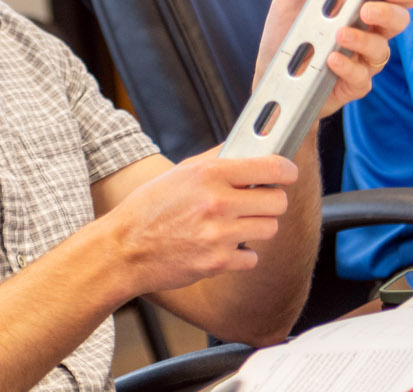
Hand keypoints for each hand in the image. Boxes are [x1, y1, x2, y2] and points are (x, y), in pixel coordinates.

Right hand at [106, 151, 297, 294]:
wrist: (124, 250)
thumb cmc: (149, 209)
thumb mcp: (180, 173)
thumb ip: (216, 160)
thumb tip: (248, 149)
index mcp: (209, 174)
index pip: (270, 166)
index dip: (286, 170)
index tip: (288, 174)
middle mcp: (217, 202)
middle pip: (277, 201)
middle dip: (271, 201)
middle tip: (257, 202)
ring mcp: (219, 235)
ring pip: (269, 228)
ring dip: (257, 227)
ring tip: (236, 225)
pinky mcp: (217, 263)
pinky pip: (252, 257)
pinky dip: (242, 255)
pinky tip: (223, 247)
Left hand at [253, 0, 412, 117]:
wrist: (269, 74)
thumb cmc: (284, 34)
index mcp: (360, 5)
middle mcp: (368, 31)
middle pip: (400, 20)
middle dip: (390, 13)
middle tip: (368, 10)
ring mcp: (362, 59)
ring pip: (383, 50)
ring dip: (364, 40)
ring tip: (341, 34)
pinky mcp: (353, 84)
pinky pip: (363, 78)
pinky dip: (349, 68)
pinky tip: (332, 59)